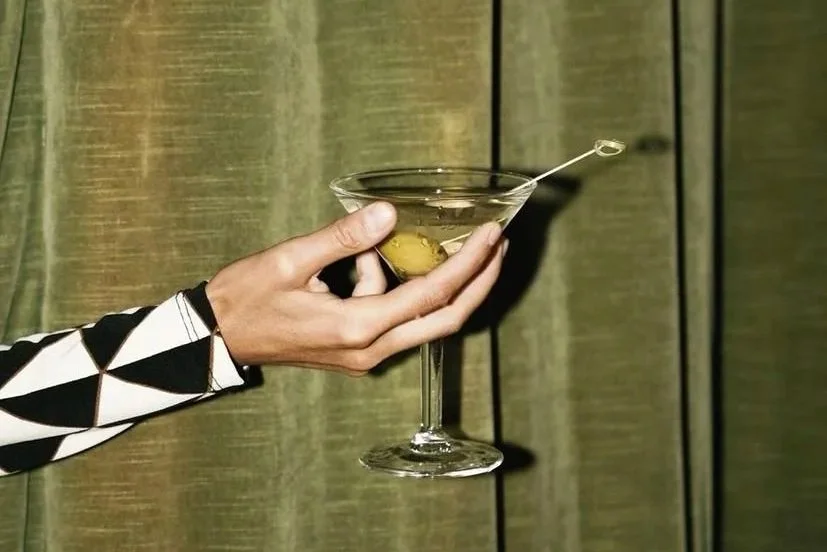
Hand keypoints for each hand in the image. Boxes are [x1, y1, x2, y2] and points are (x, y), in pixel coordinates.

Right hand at [205, 202, 505, 375]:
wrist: (220, 337)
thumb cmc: (247, 299)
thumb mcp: (290, 260)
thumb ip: (343, 238)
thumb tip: (388, 213)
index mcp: (357, 327)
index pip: (431, 296)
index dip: (468, 265)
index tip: (492, 236)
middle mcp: (370, 349)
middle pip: (445, 319)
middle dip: (477, 282)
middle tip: (499, 246)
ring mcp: (365, 355)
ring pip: (423, 320)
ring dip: (432, 282)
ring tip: (411, 240)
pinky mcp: (357, 351)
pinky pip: (395, 319)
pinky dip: (395, 288)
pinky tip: (365, 263)